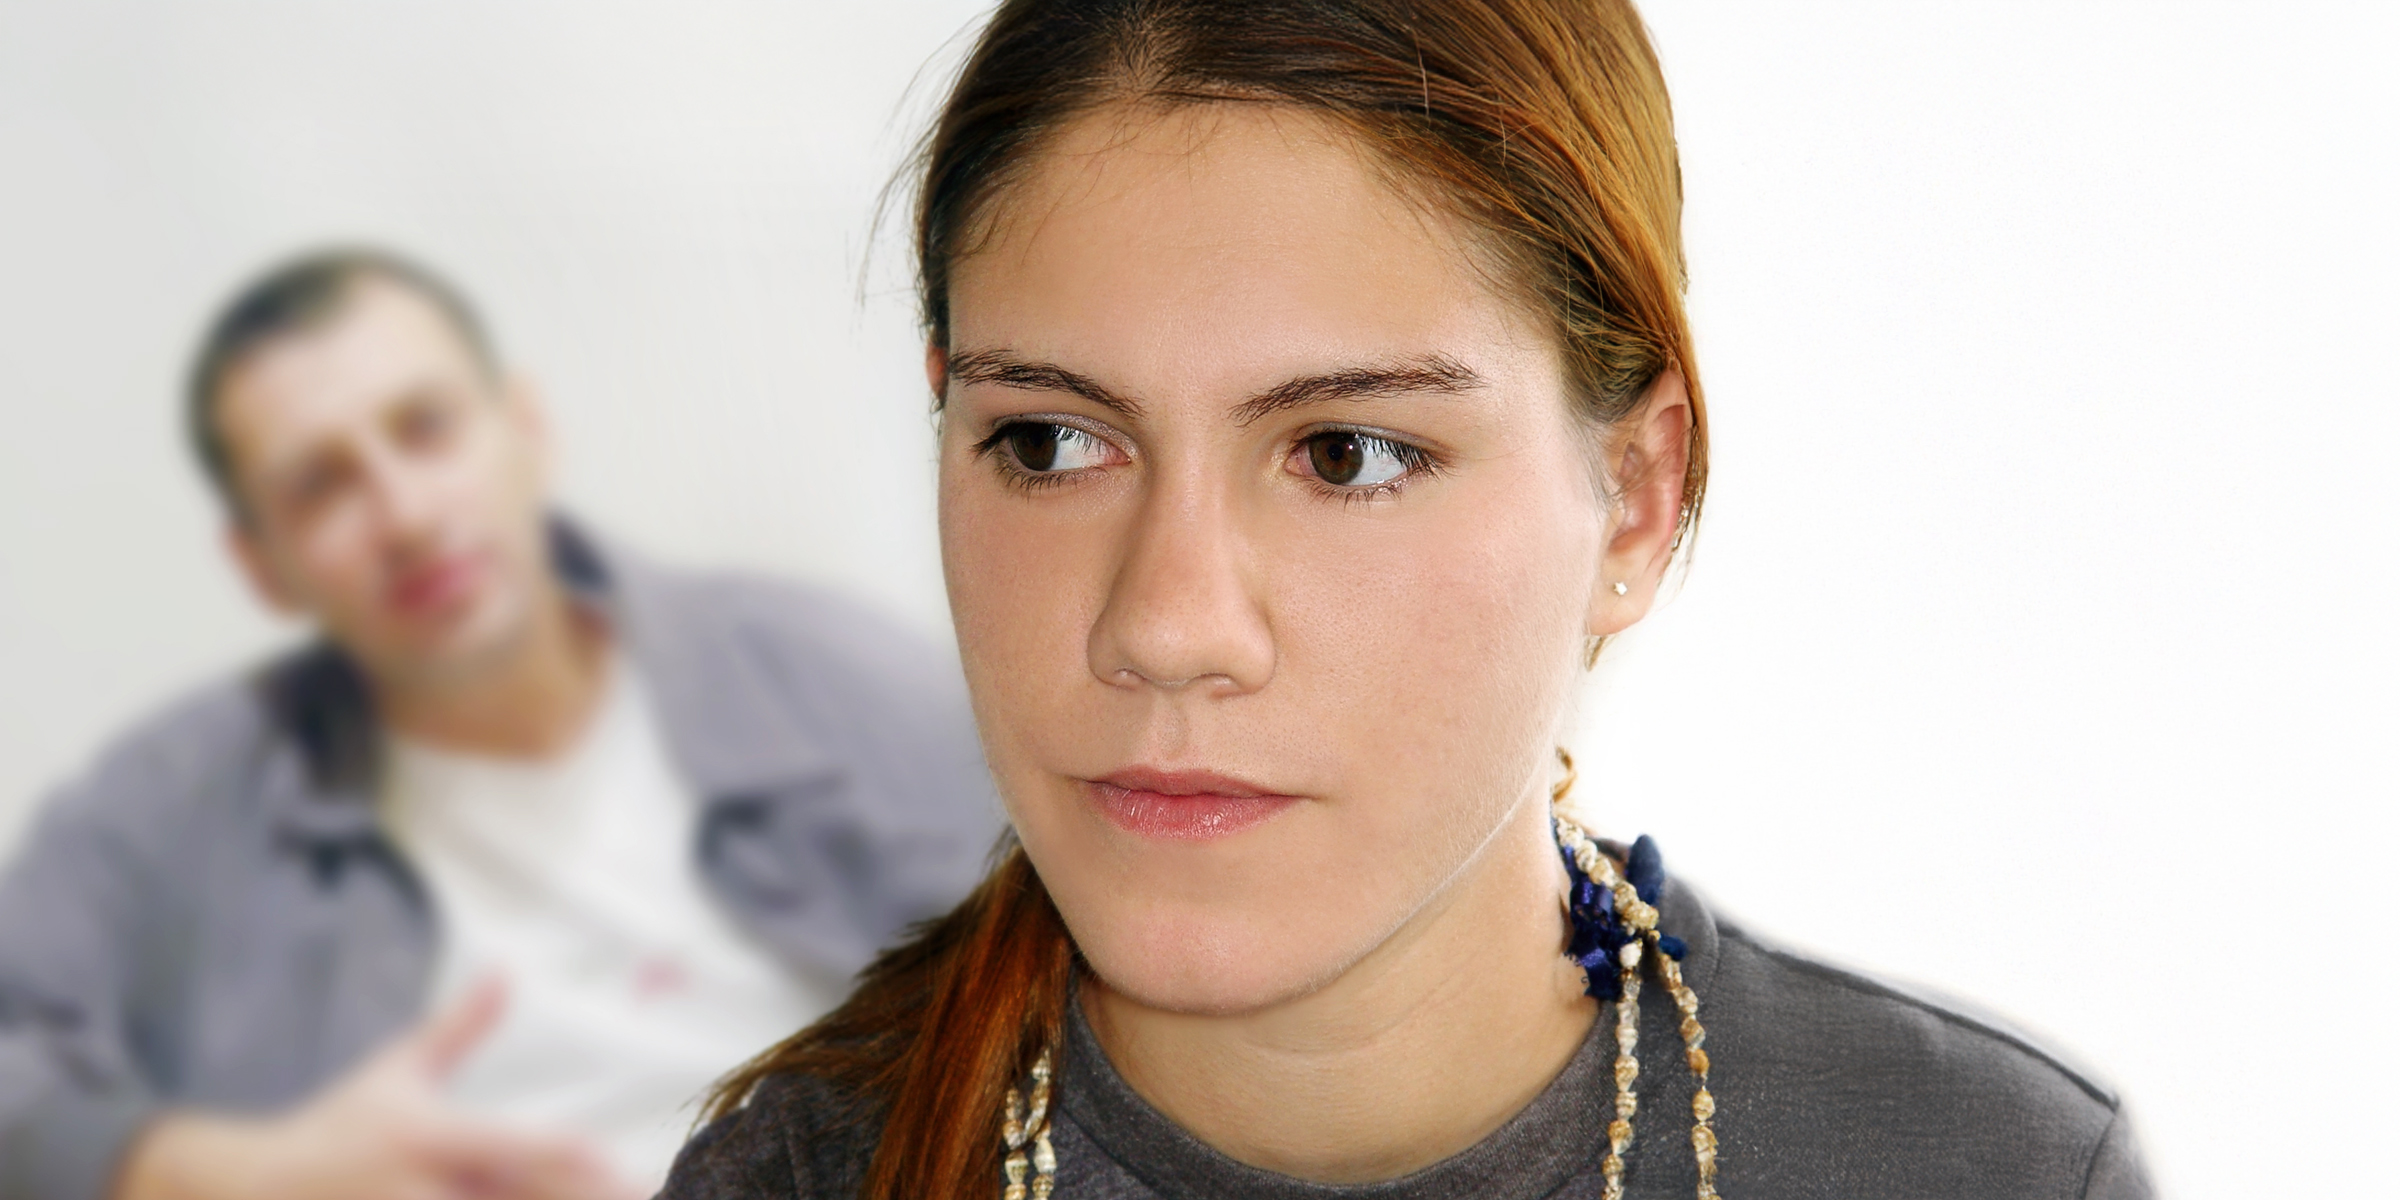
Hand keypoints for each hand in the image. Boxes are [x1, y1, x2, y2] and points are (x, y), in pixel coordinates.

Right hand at [113, 977, 642, 1199]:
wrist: (244, 1188)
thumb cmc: (332, 1130)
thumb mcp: (394, 1074)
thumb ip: (458, 1029)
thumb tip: (504, 973)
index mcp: (432, 1138)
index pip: (529, 1152)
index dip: (587, 1168)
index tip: (632, 1174)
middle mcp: (421, 1190)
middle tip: (646, 1197)